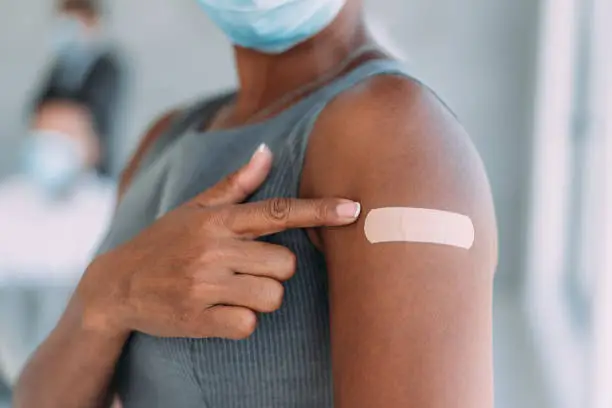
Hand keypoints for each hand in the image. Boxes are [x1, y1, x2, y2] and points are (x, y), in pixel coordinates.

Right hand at [80, 145, 360, 339]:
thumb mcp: (194, 208)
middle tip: (244, 269)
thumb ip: (235, 184)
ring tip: (232, 291)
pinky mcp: (197, 319)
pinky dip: (241, 322)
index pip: (276, 212)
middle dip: (274, 270)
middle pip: (285, 264)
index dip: (318, 211)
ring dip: (260, 298)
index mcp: (216, 220)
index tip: (353, 209)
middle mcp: (212, 250)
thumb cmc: (164, 242)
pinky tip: (218, 312)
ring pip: (272, 296)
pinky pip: (248, 325)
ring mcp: (204, 285)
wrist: (117, 286)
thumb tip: (266, 150)